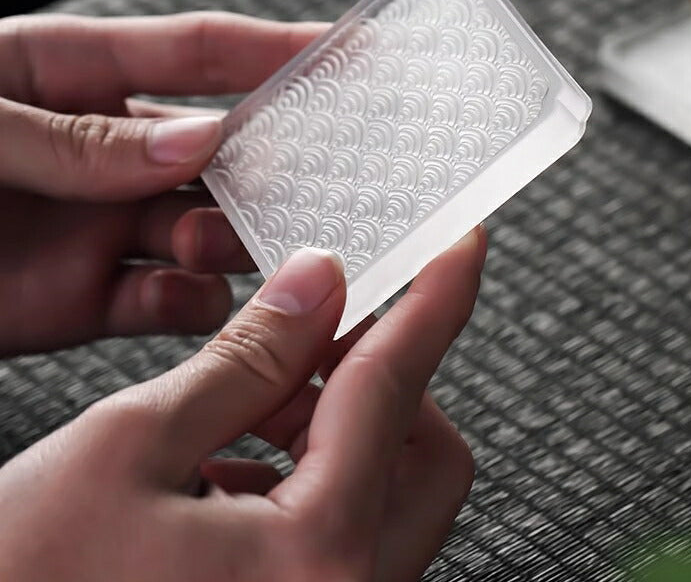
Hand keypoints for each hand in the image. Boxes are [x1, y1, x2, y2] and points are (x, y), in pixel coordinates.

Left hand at [0, 12, 326, 354]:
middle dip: (271, 165)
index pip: (199, 53)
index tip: (355, 52)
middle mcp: (104, 154)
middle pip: (221, 152)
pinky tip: (191, 297)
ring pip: (206, 229)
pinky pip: (168, 301)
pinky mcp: (83, 300)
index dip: (279, 49)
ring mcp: (100, 227)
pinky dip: (196, 304)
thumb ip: (76, 139)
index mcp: (71, 76)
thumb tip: (196, 140)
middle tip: (311, 180)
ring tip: (208, 241)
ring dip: (230, 237)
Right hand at [0, 228, 485, 581]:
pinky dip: (307, 474)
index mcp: (314, 557)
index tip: (458, 244)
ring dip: (335, 423)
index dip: (434, 298)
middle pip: (424, 452)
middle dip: (381, 376)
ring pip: (385, 492)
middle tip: (318, 328)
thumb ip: (245, 359)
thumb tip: (317, 285)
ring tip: (254, 393)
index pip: (399, 386)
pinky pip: (342, 533)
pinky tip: (233, 457)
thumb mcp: (127, 446)